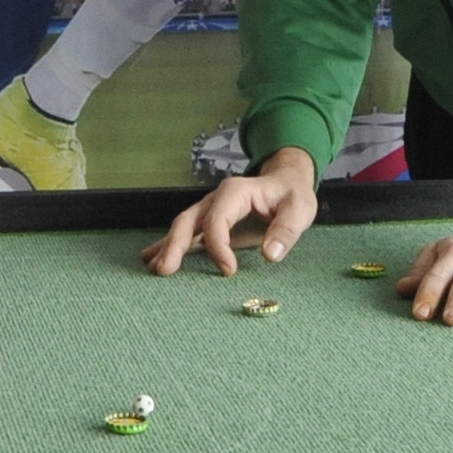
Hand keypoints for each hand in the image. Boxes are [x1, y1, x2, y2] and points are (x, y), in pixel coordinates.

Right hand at [145, 148, 317, 275]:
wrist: (287, 182)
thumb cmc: (292, 195)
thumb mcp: (299, 209)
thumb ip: (286, 230)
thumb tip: (271, 255)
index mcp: (236, 192)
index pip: (217, 219)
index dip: (219, 246)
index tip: (229, 270)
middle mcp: (216, 199)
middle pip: (189, 220)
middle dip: (174, 244)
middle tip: (165, 270)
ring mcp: (210, 210)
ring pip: (183, 226)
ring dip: (168, 246)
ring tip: (154, 268)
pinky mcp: (210, 222)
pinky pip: (187, 232)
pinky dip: (170, 244)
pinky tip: (152, 257)